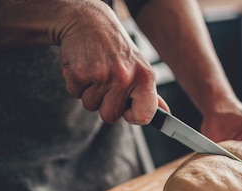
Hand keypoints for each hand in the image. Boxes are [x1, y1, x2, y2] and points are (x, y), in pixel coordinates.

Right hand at [56, 1, 158, 124]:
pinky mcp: (78, 73)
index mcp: (145, 77)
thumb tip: (165, 113)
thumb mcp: (140, 68)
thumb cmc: (117, 50)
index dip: (133, 116)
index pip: (144, 116)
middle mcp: (124, 77)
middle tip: (107, 84)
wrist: (90, 22)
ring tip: (96, 72)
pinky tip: (85, 68)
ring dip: (90, 93)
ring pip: (91, 106)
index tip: (127, 110)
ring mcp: (100, 75)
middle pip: (110, 117)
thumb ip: (151, 94)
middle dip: (105, 105)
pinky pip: (75, 94)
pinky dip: (77, 85)